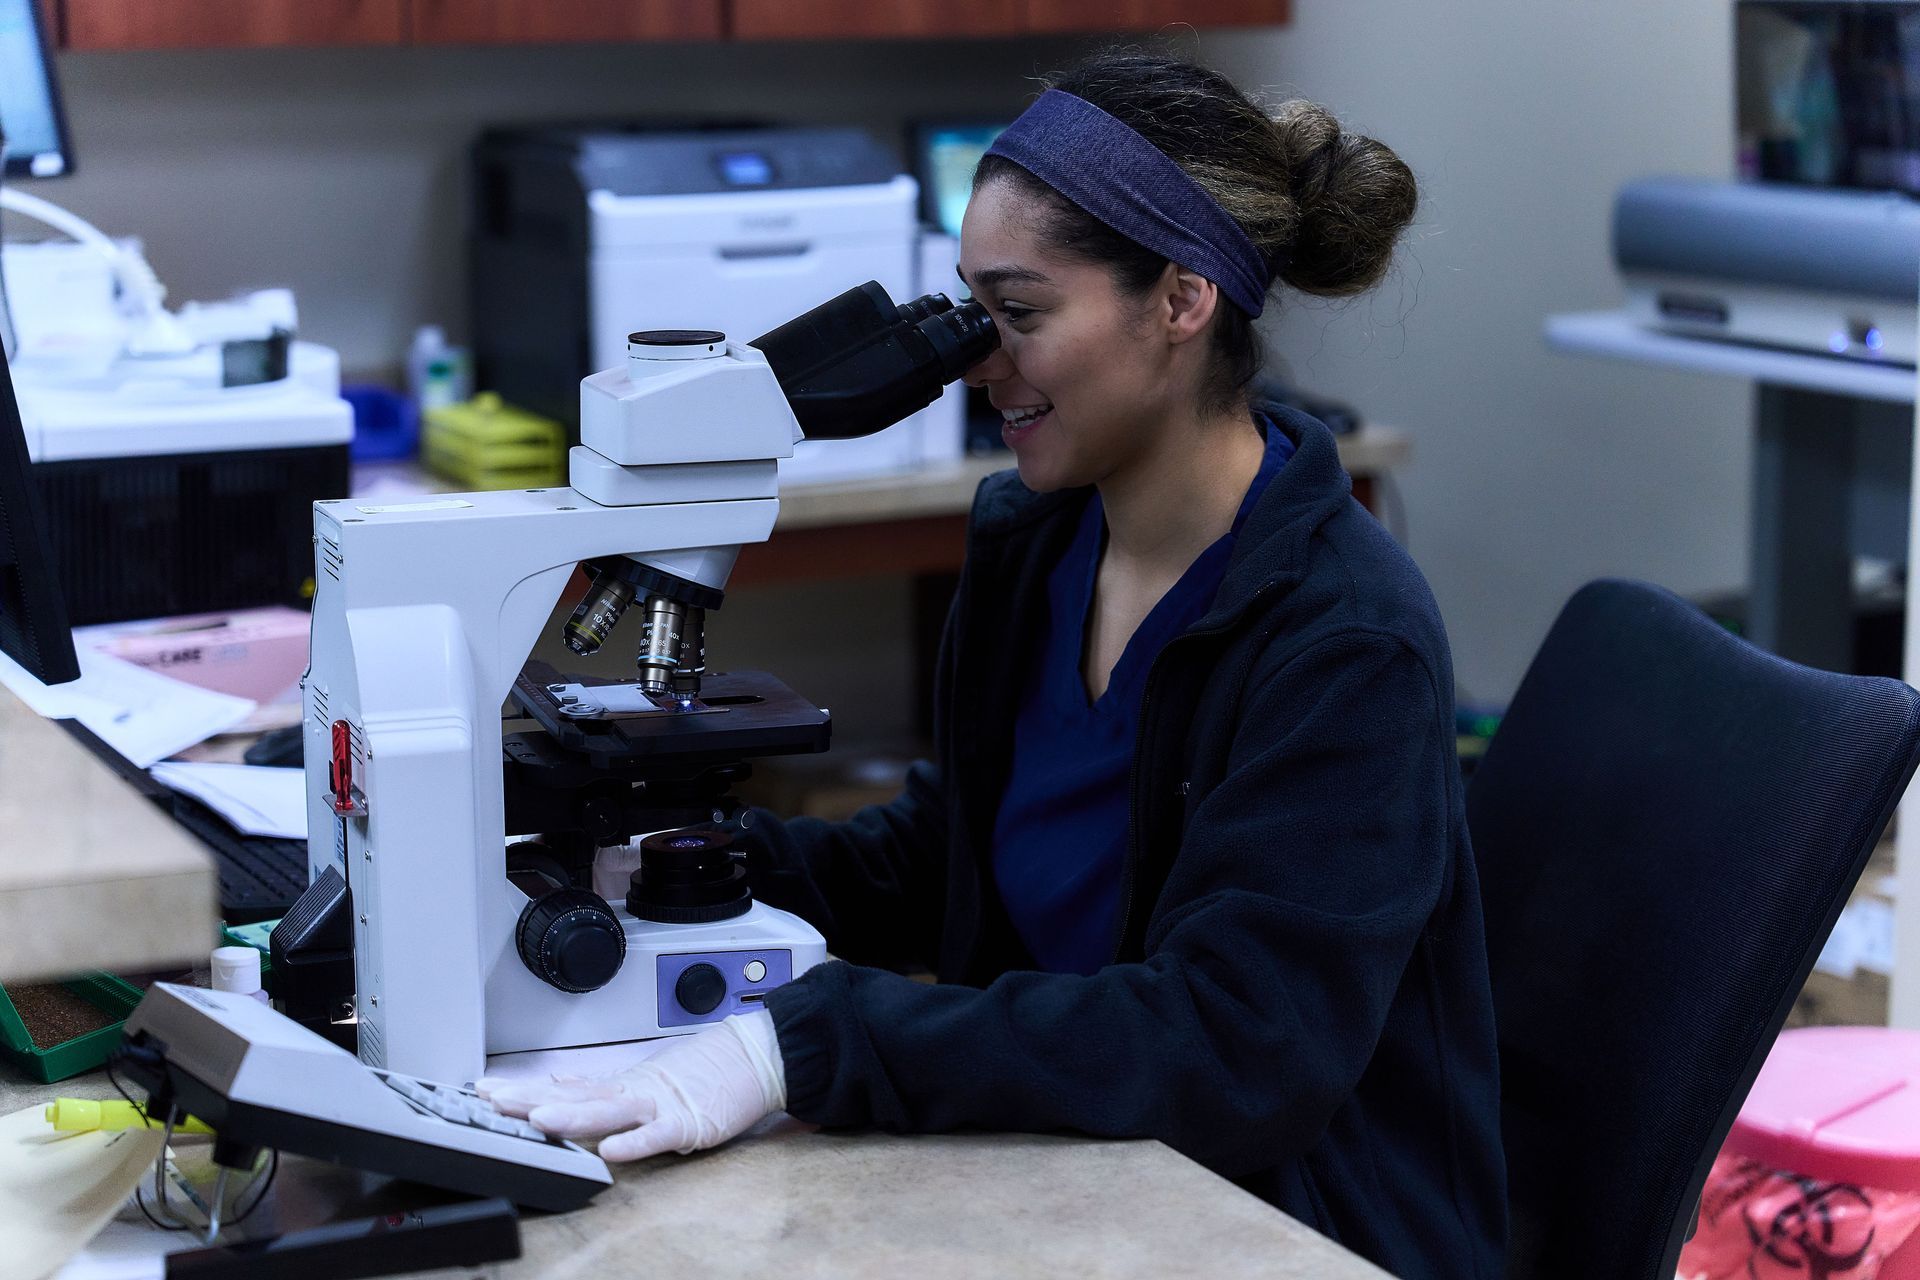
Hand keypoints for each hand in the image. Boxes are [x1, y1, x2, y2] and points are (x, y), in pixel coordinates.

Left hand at [476, 1010, 785, 1161]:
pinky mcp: (689, 1123)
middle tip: (490, 1102)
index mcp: (620, 1089)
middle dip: (532, 1102)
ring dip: (572, 1117)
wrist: (750, 1056)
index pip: (563, 1091)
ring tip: (537, 1120)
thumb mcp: (642, 1078)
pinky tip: (612, 1150)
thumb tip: (559, 1080)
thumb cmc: (700, 1071)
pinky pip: (657, 1135)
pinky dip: (635, 1142)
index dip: (524, 1092)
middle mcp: (632, 1095)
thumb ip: (599, 1086)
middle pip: (575, 1099)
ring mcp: (659, 1107)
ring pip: (609, 1112)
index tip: (484, 1092)